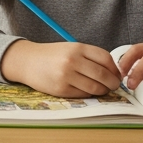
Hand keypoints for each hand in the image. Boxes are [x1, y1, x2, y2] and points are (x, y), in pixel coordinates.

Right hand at [0, 40, 122, 97]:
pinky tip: (86, 90)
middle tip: (113, 85)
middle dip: (112, 83)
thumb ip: (90, 57)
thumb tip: (113, 73)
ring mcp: (66, 75)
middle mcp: (72, 60)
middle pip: (103, 75)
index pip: (106, 59)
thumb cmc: (51, 56)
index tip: (116, 74)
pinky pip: (84, 94)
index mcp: (77, 48)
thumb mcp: (70, 49)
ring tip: (101, 89)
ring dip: (103, 90)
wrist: (26, 61)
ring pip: (96, 87)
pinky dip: (89, 93)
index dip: (115, 69)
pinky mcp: (61, 89)